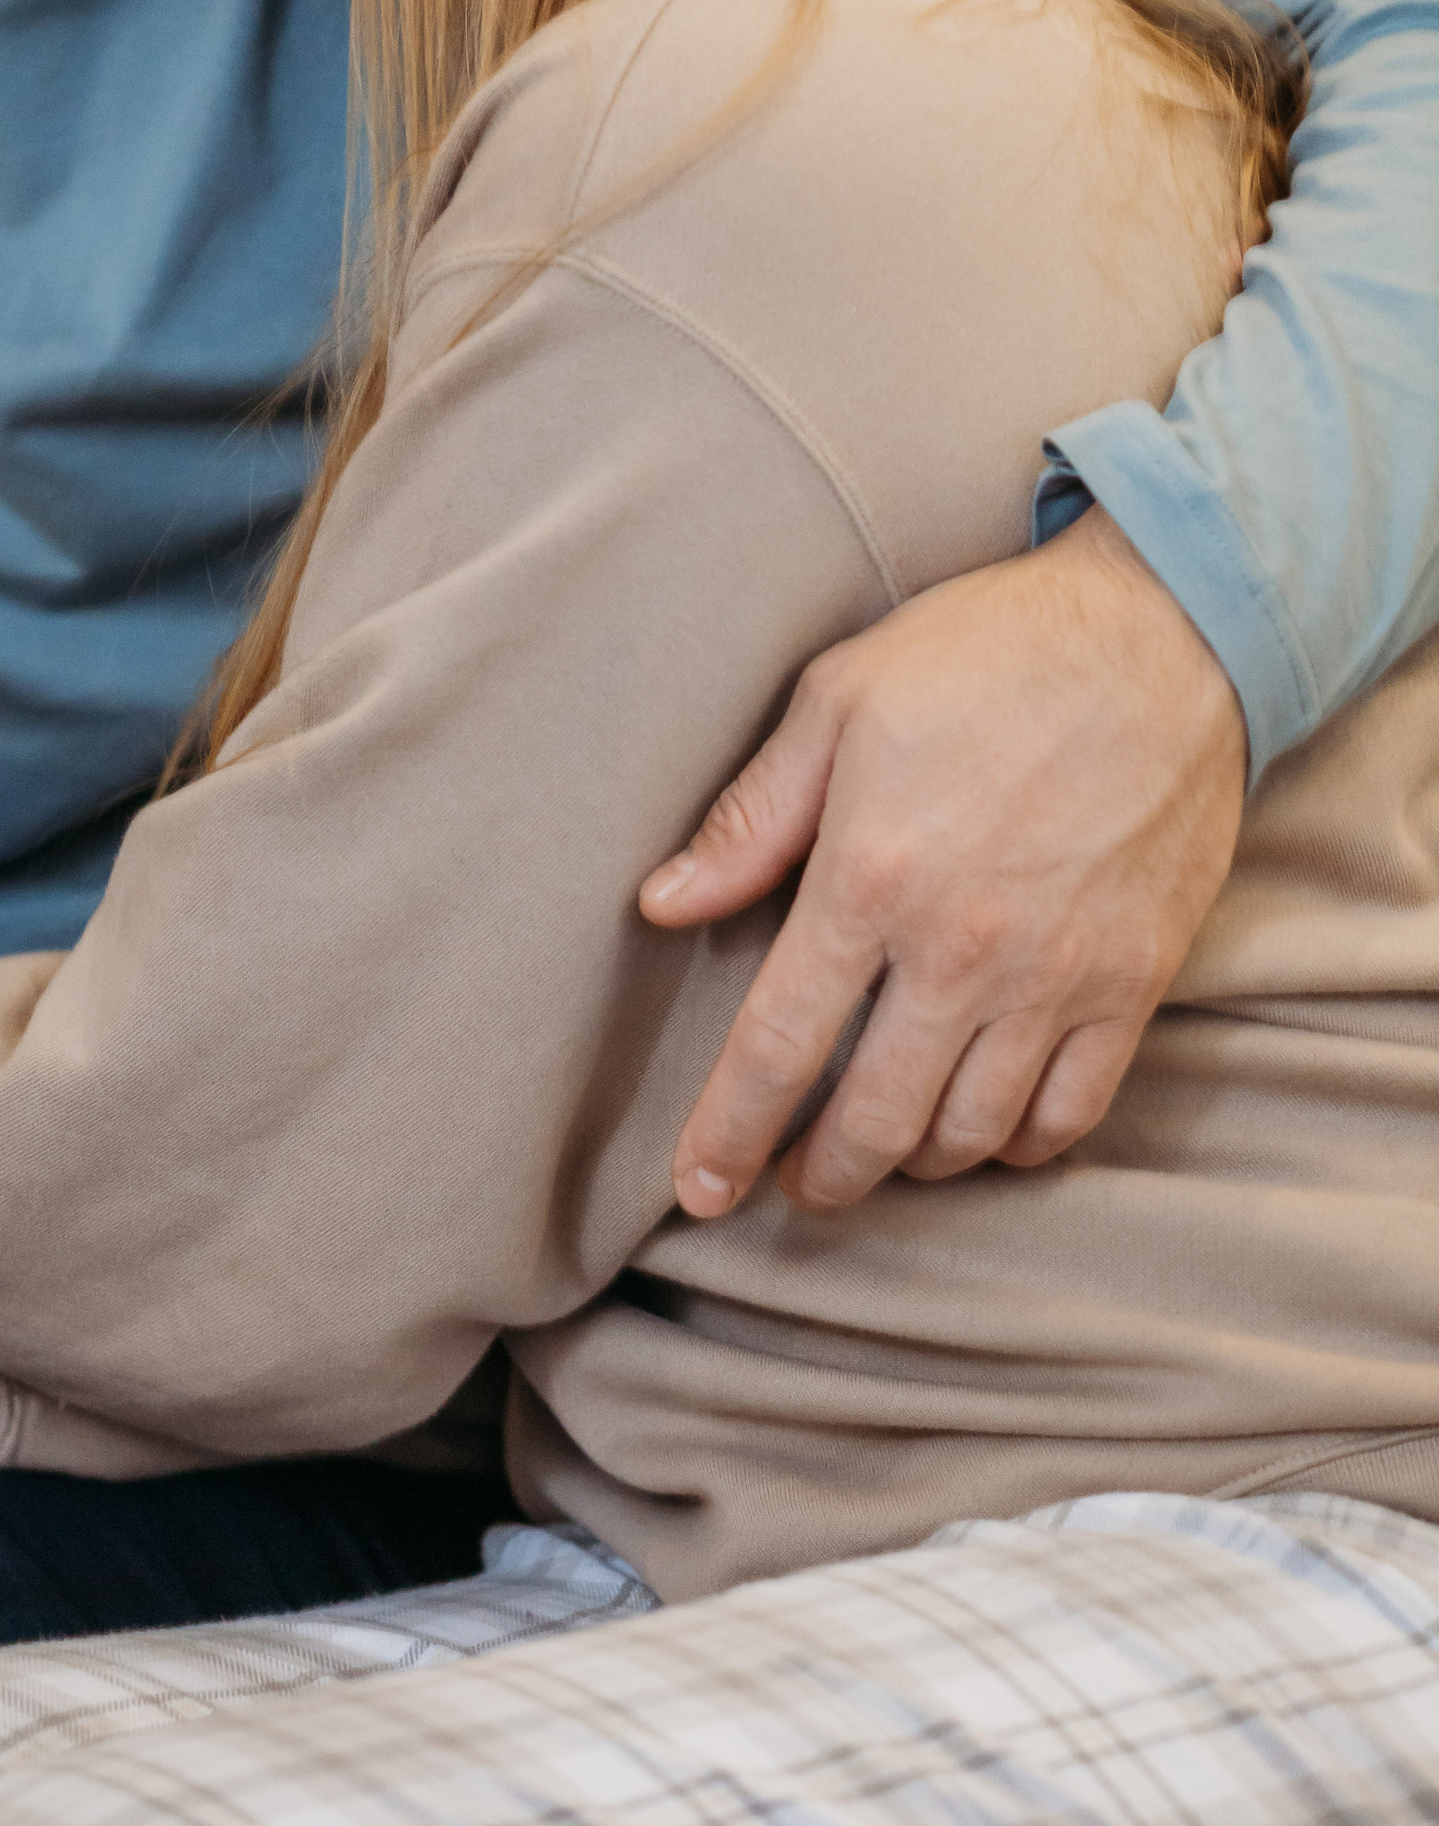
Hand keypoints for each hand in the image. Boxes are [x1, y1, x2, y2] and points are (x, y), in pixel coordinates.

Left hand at [640, 507, 1244, 1215]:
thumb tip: (663, 903)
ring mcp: (1057, 976)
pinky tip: (983, 1129)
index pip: (779, 1047)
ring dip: (912, 1162)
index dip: (729, 1133)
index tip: (702, 1189)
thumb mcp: (838, 702)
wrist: (1162, 637)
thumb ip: (751, 817)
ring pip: (970, 1132)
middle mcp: (962, 950)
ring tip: (879, 1150)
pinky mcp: (1135, 983)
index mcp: (869, 878)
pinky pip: (1071, 1113)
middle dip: (820, 1174)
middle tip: (791, 1185)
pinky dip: (1018, 1145)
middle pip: (874, 1119)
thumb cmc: (984, 655)